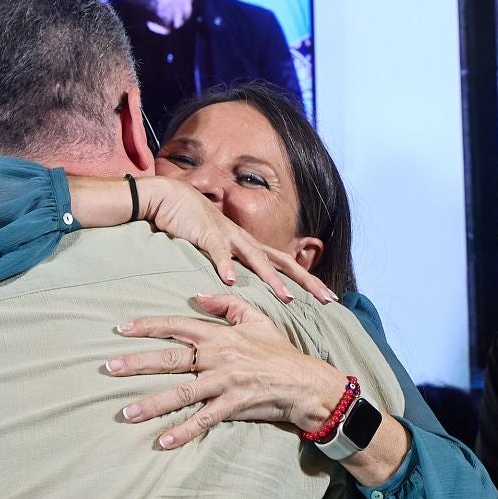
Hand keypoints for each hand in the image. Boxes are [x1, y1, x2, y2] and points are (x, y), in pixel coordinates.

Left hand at [109, 292, 350, 448]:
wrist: (303, 381)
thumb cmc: (278, 351)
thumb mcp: (256, 318)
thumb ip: (226, 304)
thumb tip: (197, 295)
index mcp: (219, 335)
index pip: (177, 326)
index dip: (148, 326)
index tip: (121, 328)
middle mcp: (217, 357)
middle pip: (170, 359)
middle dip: (137, 363)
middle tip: (110, 368)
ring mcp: (224, 383)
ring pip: (181, 392)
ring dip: (152, 403)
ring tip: (126, 413)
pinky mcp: (233, 405)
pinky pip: (203, 420)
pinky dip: (182, 432)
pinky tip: (162, 441)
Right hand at [113, 175, 334, 302]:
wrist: (169, 198)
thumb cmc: (192, 225)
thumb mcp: (216, 249)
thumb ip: (229, 265)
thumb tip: (240, 286)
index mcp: (249, 245)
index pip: (285, 264)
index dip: (307, 279)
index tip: (327, 296)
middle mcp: (245, 240)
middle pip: (282, 262)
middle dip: (306, 281)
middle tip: (328, 299)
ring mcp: (228, 237)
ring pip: (256, 259)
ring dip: (271, 279)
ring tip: (287, 297)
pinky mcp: (206, 235)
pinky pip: (218, 252)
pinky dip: (225, 266)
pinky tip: (229, 282)